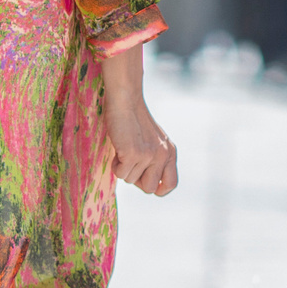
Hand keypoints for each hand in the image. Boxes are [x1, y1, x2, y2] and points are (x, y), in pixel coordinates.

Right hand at [99, 48, 177, 196]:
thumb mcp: (152, 140)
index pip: (171, 184)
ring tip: (123, 148)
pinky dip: (115, 165)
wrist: (125, 99)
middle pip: (149, 188)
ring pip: (131, 180)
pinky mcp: (133, 154)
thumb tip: (147, 184)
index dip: (158, 188)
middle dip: (136, 179)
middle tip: (129, 163)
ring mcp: (149, 155)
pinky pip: (120, 173)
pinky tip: (118, 148)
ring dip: (123, 168)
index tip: (146, 182)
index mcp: (170, 152)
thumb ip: (155, 158)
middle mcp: (163, 155)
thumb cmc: (133, 119)